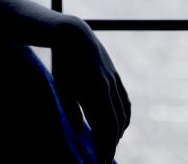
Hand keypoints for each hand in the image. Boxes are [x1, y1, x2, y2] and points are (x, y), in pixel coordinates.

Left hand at [53, 17, 130, 163]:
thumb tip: (82, 131)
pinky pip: (125, 101)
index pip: (105, 127)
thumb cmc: (64, 63)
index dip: (105, 146)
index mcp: (95, 89)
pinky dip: (124, 117)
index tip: (101, 161)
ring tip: (110, 146)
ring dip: (118, 132)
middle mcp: (109, 86)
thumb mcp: (62, 87)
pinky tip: (119, 126)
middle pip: (116, 123)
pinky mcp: (116, 76)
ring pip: (123, 113)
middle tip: (105, 159)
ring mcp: (114, 80)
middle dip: (111, 144)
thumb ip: (72, 110)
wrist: (74, 35)